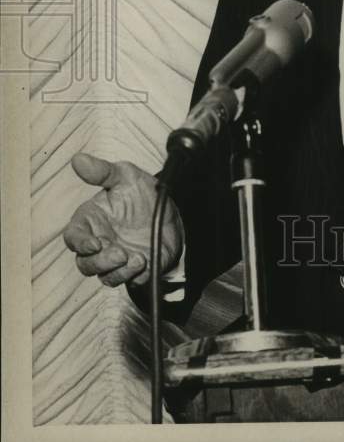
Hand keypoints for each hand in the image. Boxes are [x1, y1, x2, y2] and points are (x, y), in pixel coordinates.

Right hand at [63, 153, 183, 287]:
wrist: (172, 210)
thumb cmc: (142, 192)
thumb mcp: (126, 176)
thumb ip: (102, 172)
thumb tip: (78, 159)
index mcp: (92, 222)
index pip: (73, 237)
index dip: (80, 243)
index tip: (95, 243)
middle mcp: (100, 243)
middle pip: (85, 264)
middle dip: (100, 262)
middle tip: (120, 253)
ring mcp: (116, 259)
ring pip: (104, 277)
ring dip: (118, 272)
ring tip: (137, 258)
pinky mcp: (134, 271)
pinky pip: (128, 282)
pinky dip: (135, 277)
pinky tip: (146, 263)